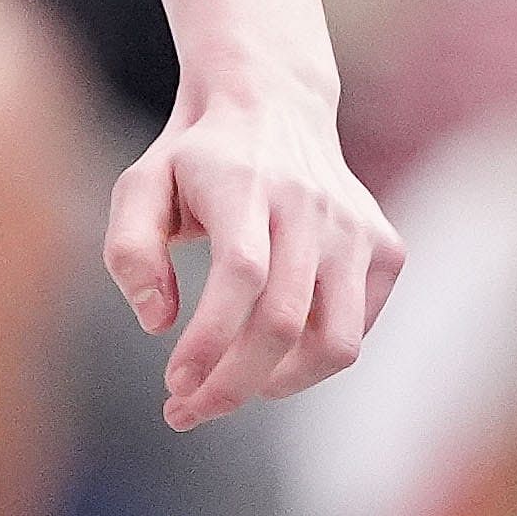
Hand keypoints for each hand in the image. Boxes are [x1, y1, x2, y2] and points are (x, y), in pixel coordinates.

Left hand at [105, 70, 404, 427]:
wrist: (272, 104)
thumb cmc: (194, 162)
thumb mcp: (140, 186)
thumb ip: (130, 251)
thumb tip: (157, 324)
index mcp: (246, 185)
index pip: (241, 276)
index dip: (210, 341)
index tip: (174, 386)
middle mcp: (311, 206)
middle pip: (284, 322)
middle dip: (234, 383)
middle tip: (190, 410)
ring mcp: (357, 229)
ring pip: (337, 343)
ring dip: (281, 384)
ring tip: (234, 385)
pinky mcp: (386, 248)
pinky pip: (358, 330)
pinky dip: (314, 357)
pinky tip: (273, 351)